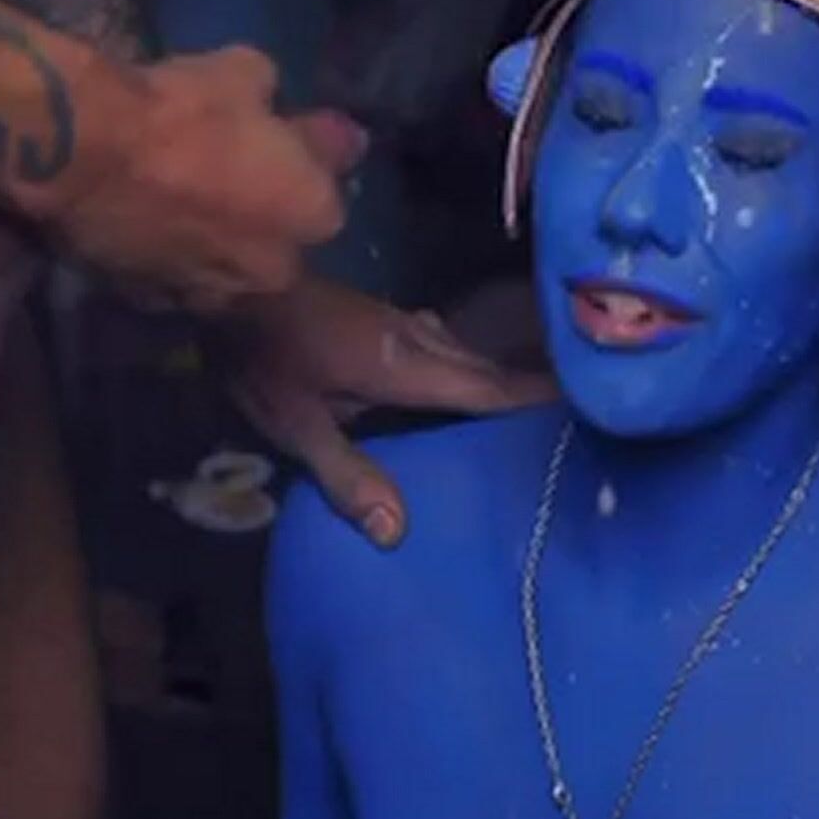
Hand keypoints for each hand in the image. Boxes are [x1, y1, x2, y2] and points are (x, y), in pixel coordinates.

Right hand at [43, 47, 363, 312]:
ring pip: (223, 263)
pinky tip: (144, 219)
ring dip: (211, 237)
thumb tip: (272, 96)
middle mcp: (275, 268)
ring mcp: (213, 292)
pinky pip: (171, 274)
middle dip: (258, 211)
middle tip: (224, 169)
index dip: (299, 159)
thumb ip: (272, 95)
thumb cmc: (181, 110)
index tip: (278, 134)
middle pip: (275, 237)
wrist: (84, 151)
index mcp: (315, 214)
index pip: (324, 190)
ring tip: (179, 197)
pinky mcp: (153, 298)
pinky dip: (164, 251)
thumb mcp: (243, 70)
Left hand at [226, 279, 556, 548]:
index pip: (487, 390)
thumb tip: (397, 533)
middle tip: (580, 417)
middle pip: (488, 369)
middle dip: (533, 391)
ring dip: (503, 377)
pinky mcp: (385, 320)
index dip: (536, 403)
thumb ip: (347, 476)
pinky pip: (448, 344)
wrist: (231, 286)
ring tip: (539, 403)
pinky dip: (472, 365)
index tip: (587, 412)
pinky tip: (469, 376)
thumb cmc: (261, 359)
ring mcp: (402, 323)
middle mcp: (417, 339)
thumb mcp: (295, 427)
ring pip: (468, 353)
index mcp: (405, 367)